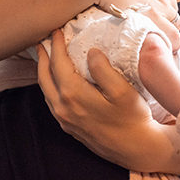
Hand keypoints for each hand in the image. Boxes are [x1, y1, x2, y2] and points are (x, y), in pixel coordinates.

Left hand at [37, 30, 169, 171]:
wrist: (136, 149)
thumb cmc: (132, 118)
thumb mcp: (122, 90)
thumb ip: (103, 69)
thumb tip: (90, 52)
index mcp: (73, 95)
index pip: (58, 64)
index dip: (57, 45)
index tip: (57, 30)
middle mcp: (63, 108)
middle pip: (45, 77)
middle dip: (44, 56)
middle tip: (44, 40)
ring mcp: (65, 119)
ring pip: (46, 90)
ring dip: (44, 71)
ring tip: (47, 57)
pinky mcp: (69, 127)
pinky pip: (51, 101)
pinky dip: (49, 85)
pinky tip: (57, 80)